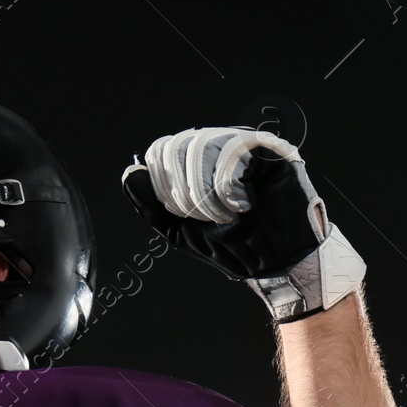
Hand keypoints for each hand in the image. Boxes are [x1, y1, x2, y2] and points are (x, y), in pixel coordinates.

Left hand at [120, 126, 365, 322]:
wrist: (275, 262)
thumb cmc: (235, 245)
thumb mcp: (179, 228)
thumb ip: (151, 202)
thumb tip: (131, 173)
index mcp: (200, 162)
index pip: (163, 150)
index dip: (164, 184)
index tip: (185, 213)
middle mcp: (222, 146)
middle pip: (178, 145)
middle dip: (184, 191)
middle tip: (208, 217)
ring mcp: (247, 144)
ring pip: (201, 146)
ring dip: (206, 191)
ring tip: (227, 213)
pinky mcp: (271, 149)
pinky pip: (231, 151)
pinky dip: (227, 187)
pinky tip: (244, 203)